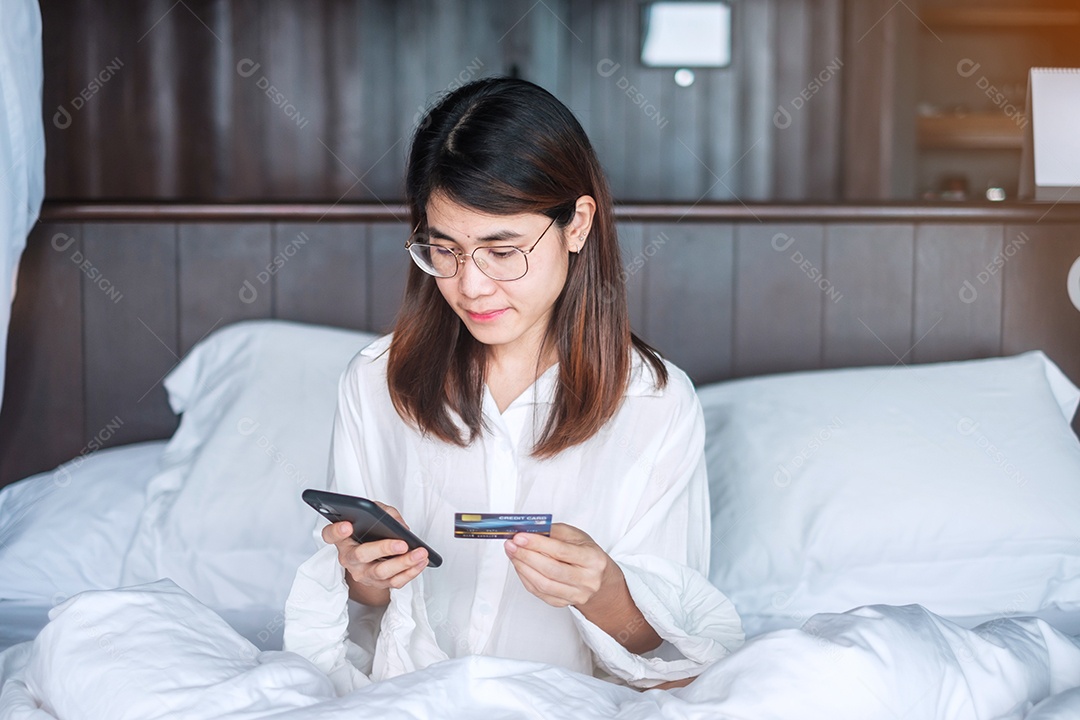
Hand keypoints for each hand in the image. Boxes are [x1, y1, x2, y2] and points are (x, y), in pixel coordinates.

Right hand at [321, 501, 427, 595]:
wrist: (371, 559)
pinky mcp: (378, 584)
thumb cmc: (369, 533)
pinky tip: (421, 562)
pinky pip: (395, 582)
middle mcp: (349, 559)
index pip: (331, 535)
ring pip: (382, 573)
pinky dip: (411, 572)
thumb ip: (384, 513)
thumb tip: (400, 526)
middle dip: (384, 549)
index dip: (337, 531)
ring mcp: (363, 574)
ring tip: (420, 553)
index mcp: (343, 540)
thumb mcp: (373, 516)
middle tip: (402, 543)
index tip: (347, 525)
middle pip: (362, 556)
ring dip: (404, 563)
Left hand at [503, 522, 620, 607]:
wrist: (599, 579)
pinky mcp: (564, 604)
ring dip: (523, 568)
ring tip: (513, 554)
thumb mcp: (577, 537)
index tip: (520, 537)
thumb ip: (554, 532)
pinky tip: (520, 566)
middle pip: (550, 570)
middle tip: (512, 545)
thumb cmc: (587, 555)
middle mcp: (587, 580)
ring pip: (543, 584)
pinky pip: (539, 593)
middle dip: (526, 556)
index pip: (561, 551)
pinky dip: (526, 578)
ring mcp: (576, 595)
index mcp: (593, 559)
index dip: (538, 544)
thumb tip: (529, 531)